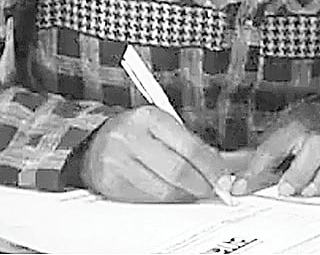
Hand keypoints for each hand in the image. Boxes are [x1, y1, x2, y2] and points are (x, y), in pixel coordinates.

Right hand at [80, 106, 229, 203]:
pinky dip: (162, 200)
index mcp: (148, 117)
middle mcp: (130, 137)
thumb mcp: (162, 127)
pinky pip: (146, 199)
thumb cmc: (135, 134)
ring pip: (162, 190)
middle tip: (213, 191)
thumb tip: (222, 166)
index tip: (224, 179)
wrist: (95, 144)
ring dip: (183, 196)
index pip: (189, 147)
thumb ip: (190, 144)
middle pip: (177, 171)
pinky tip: (169, 195)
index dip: (211, 167)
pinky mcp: (110, 183)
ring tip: (192, 192)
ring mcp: (117, 161)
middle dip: (200, 185)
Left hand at [231, 96, 319, 198]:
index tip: (241, 188)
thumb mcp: (281, 135)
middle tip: (285, 190)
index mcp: (296, 125)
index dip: (256, 168)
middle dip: (299, 171)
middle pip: (314, 146)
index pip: (274, 145)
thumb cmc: (309, 126)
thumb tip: (238, 186)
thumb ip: (262, 162)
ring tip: (310, 192)